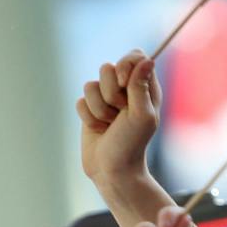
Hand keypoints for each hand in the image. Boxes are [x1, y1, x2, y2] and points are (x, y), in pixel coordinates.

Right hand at [77, 51, 160, 193]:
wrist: (113, 171)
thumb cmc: (131, 145)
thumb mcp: (141, 116)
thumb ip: (141, 87)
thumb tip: (146, 59)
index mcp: (145, 87)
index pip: (135, 56)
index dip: (125, 65)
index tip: (123, 83)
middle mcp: (125, 90)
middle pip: (108, 68)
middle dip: (110, 94)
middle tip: (119, 114)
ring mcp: (106, 99)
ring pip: (90, 85)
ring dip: (98, 109)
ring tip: (109, 125)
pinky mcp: (90, 110)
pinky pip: (80, 101)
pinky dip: (88, 118)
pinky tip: (99, 130)